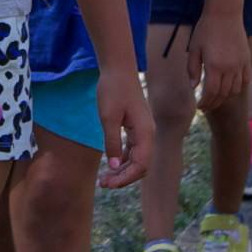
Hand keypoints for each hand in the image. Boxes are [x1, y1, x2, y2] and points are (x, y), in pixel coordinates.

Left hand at [95, 71, 153, 189]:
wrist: (118, 68)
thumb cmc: (112, 90)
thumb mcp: (108, 117)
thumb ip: (112, 143)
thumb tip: (114, 168)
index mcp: (145, 132)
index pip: (141, 165)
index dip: (126, 178)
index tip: (108, 183)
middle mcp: (148, 134)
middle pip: (141, 165)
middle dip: (124, 177)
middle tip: (103, 183)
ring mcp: (144, 131)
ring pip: (138, 159)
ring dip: (123, 170)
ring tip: (105, 179)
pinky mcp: (137, 127)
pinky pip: (134, 150)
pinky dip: (123, 160)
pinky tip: (111, 165)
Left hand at [199, 32, 248, 116]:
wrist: (225, 13)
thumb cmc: (206, 29)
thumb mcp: (194, 48)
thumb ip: (193, 69)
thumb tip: (194, 87)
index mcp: (214, 66)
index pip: (211, 93)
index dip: (205, 103)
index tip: (200, 106)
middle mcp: (230, 68)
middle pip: (223, 94)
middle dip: (214, 103)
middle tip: (206, 106)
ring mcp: (240, 65)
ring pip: (235, 89)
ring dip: (226, 97)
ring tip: (217, 98)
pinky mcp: (247, 60)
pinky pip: (245, 80)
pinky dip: (238, 87)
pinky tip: (230, 88)